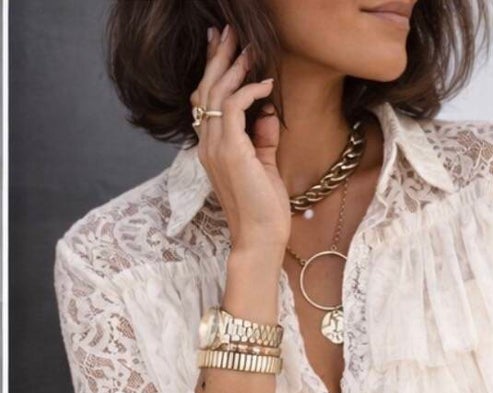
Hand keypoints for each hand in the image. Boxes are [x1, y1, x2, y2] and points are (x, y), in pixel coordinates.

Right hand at [189, 24, 290, 253]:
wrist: (260, 237)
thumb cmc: (263, 208)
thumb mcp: (264, 165)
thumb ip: (261, 138)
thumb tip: (266, 110)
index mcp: (212, 148)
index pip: (204, 101)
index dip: (212, 72)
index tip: (223, 47)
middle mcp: (208, 145)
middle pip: (206, 90)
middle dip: (218, 58)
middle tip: (230, 32)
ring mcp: (215, 148)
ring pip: (216, 93)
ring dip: (234, 67)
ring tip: (249, 48)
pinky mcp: (230, 151)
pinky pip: (233, 107)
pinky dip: (250, 91)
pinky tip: (266, 85)